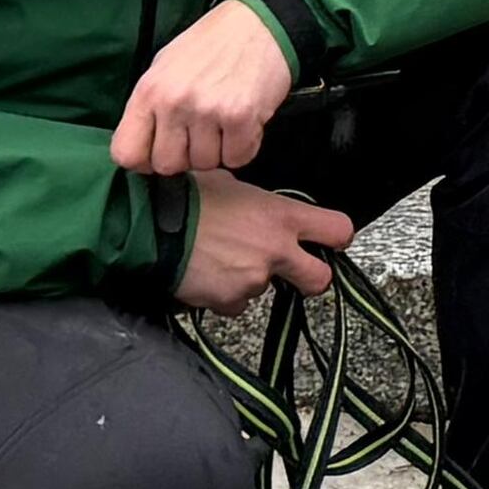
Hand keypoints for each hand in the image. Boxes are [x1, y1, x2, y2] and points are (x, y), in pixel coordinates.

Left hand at [110, 0, 296, 176]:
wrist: (260, 22)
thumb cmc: (212, 46)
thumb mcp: (165, 68)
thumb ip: (151, 109)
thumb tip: (146, 150)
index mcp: (149, 90)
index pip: (126, 154)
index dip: (145, 160)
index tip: (161, 150)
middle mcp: (174, 101)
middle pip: (167, 166)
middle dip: (186, 156)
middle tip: (201, 133)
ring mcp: (207, 110)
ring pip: (205, 164)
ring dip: (218, 151)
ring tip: (225, 122)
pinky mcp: (240, 116)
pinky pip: (237, 158)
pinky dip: (244, 147)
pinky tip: (245, 124)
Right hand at [173, 174, 355, 314]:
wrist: (151, 226)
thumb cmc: (188, 197)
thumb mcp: (233, 186)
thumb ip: (258, 203)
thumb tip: (260, 209)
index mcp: (283, 215)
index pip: (338, 230)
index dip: (336, 237)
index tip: (331, 240)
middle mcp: (276, 250)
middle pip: (319, 279)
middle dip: (311, 277)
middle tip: (296, 271)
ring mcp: (254, 279)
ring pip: (263, 289)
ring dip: (248, 280)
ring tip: (220, 260)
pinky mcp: (228, 300)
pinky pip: (234, 303)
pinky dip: (224, 294)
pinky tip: (206, 274)